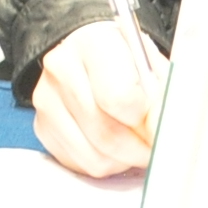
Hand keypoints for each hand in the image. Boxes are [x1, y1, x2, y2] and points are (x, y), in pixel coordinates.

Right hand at [33, 20, 160, 179]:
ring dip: (123, 159)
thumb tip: (161, 132)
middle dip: (139, 149)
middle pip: (106, 134)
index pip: (120, 98)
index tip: (159, 122)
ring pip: (95, 157)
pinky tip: (112, 144)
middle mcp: (61, 67)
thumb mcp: (155, 67)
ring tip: (134, 141)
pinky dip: (105, 162)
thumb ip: (164, 98)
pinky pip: (82, 164)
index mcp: (94, 43)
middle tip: (154, 145)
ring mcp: (47, 98)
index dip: (147, 119)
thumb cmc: (127, 60)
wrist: (92, 53)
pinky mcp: (43, 126)